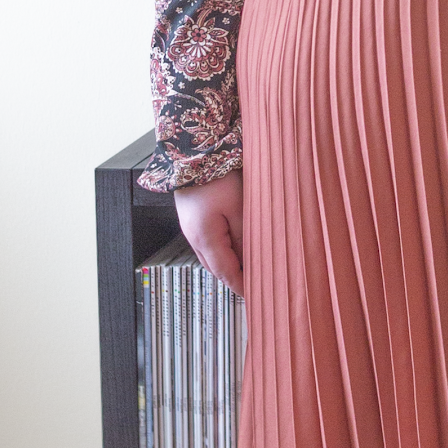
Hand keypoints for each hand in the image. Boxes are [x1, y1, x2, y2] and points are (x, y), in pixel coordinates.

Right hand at [174, 171, 244, 295]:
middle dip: (235, 278)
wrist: (193, 152)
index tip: (256, 295)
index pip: (226, 273)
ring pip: (212, 256)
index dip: (242, 286)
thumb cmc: (217, 177)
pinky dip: (223, 250)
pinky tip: (236, 246)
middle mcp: (194, 237)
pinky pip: (209, 242)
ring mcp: (191, 228)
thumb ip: (246, 238)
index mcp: (205, 239)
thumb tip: (252, 261)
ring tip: (249, 268)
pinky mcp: (193, 219)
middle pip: (217, 268)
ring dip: (229, 264)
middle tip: (255, 284)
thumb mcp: (239, 209)